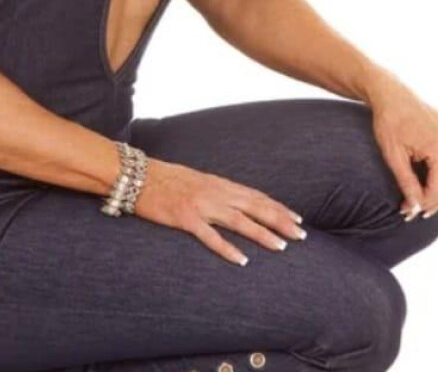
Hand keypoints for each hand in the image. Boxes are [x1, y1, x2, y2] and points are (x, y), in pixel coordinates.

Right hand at [134, 157, 306, 264]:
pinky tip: (242, 260)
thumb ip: (216, 191)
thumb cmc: (165, 179)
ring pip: (239, 221)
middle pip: (254, 207)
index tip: (296, 218)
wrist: (136, 175)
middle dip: (279, 221)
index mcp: (218, 183)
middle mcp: (215, 192)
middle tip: (301, 235)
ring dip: (262, 234)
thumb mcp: (196, 180)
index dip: (277, 207)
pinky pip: (210, 236)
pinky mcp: (185, 218)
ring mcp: (200, 205)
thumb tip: (234, 201)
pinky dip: (227, 249)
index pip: (255, 196)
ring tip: (282, 247)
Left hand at [367, 71, 437, 218]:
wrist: (391, 95)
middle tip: (411, 211)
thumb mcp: (393, 155)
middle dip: (431, 201)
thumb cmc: (389, 122)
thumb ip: (406, 183)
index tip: (406, 212)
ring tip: (419, 201)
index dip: (421, 205)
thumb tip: (414, 209)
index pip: (437, 191)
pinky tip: (430, 183)